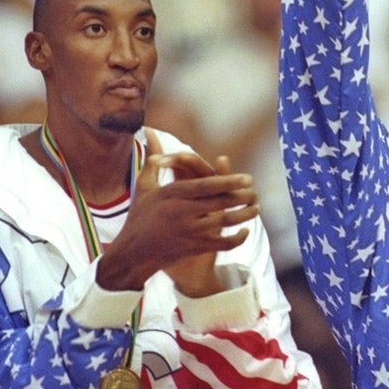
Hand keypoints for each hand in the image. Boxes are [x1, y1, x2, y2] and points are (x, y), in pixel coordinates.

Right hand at [97, 130, 259, 291]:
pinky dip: (236, 239)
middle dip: (241, 197)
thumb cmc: (139, 216)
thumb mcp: (143, 188)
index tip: (248, 178)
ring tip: (256, 208)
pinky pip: (221, 244)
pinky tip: (245, 231)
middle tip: (255, 192)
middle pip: (218, 203)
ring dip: (244, 216)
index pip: (204, 186)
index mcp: (170, 195)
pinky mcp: (192, 248)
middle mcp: (180, 212)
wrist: (131, 254)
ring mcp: (187, 232)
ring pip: (223, 223)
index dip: (228, 181)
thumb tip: (151, 134)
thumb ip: (153, 162)